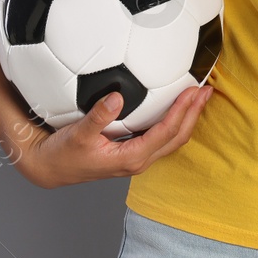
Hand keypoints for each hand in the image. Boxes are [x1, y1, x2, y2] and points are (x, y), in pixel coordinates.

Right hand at [12, 84, 213, 188]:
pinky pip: (161, 138)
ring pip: (172, 140)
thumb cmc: (63, 153)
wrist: (50, 168)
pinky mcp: (132, 153)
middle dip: (194, 114)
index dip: (182, 111)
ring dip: (188, 118)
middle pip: (177, 138)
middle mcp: (139, 161)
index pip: (166, 132)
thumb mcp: (78, 133)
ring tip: (199, 97)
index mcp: (130, 157)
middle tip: (207, 90)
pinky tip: (176, 108)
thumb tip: (116, 98)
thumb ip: (98, 116)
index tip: (194, 91)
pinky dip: (174, 122)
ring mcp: (137, 158)